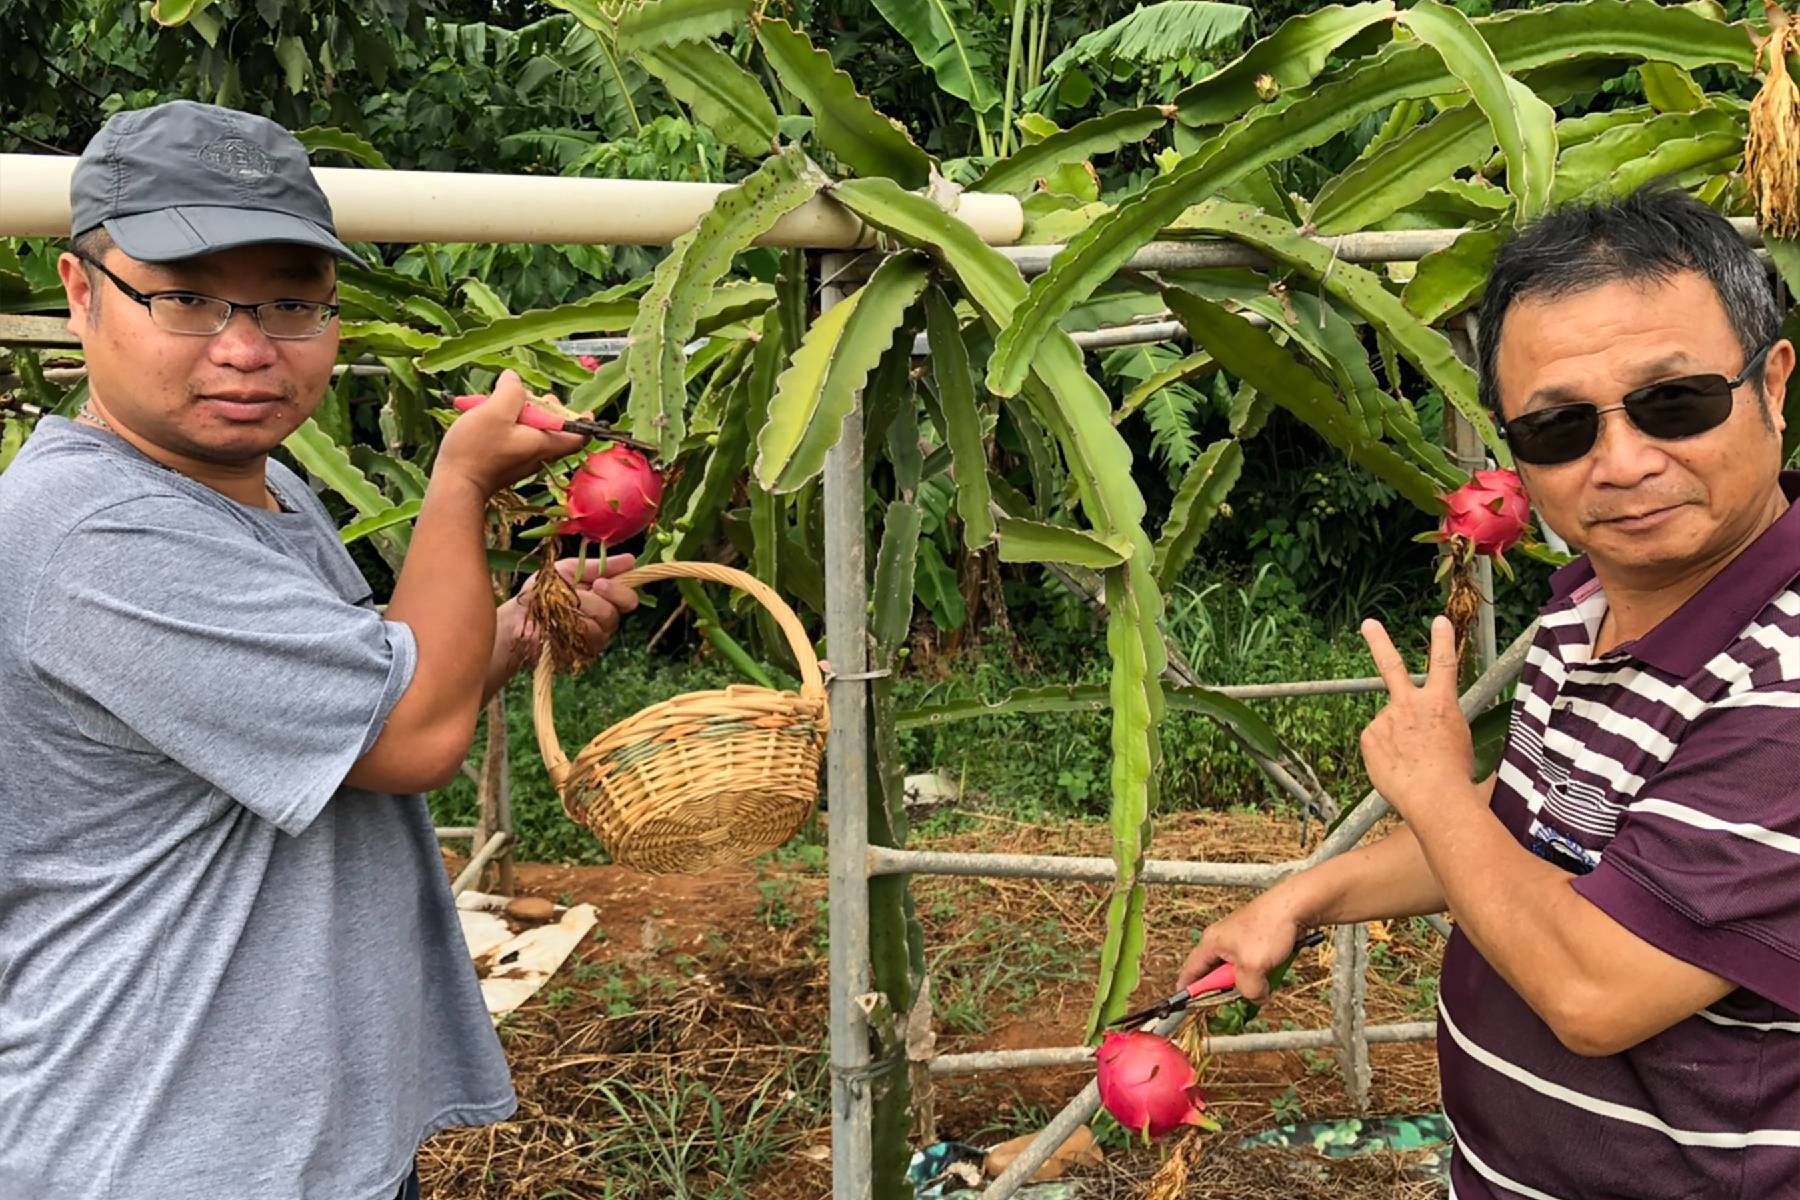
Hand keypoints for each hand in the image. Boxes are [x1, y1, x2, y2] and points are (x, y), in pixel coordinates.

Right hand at [435, 370, 585, 497]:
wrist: (455, 485)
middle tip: (526, 395)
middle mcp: (538, 454)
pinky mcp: (505, 462)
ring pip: (531, 430)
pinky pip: (514, 437)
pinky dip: (505, 423)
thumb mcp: (495, 412)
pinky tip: (485, 414)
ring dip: (519, 412)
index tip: (584, 409)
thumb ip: (510, 392)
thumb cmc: (477, 450)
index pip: (578, 437)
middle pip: (553, 428)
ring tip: (498, 400)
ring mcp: (521, 459)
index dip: (584, 421)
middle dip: (542, 406)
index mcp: (544, 443)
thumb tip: (514, 379)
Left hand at [498, 553, 639, 673]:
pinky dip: (570, 628)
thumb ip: (598, 566)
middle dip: (596, 602)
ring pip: (600, 628)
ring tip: (559, 609)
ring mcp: (595, 639)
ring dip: (578, 615)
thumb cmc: (543, 591)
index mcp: (605, 599)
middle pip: (614, 614)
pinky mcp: (582, 653)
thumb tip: (631, 560)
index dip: (620, 591)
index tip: (600, 583)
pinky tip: (557, 623)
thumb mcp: (569, 570)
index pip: (628, 599)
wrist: (517, 617)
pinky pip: (586, 642)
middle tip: (578, 595)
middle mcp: (605, 620)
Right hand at [1177, 890, 1308, 1001]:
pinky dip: (1262, 973)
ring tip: (1264, 980)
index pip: (1191, 971)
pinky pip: (1254, 965)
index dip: (1188, 990)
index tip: (1188, 1007)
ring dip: (1250, 981)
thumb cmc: (1269, 928)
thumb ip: (1249, 990)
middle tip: (1238, 998)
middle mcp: (1222, 941)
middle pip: (1216, 974)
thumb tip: (1256, 997)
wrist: (1296, 905)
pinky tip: (1273, 972)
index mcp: (1212, 942)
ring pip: (1238, 971)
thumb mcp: (1253, 966)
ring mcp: (1240, 941)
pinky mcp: (1258, 941)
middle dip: (1227, 989)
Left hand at [1358, 615, 1476, 822]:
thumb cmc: (1455, 775)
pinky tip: (1397, 768)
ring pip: (1389, 726)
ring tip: (1411, 764)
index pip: (1444, 663)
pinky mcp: (1369, 735)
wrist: (1434, 795)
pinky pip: (1377, 743)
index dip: (1442, 639)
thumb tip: (1430, 734)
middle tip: (1368, 624)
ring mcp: (1386, 718)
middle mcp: (1410, 704)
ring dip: (1397, 741)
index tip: (1439, 620)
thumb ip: (1441, 726)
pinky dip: (1385, 755)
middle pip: (1392, 665)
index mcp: (1441, 703)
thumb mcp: (1460, 742)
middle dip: (1379, 642)